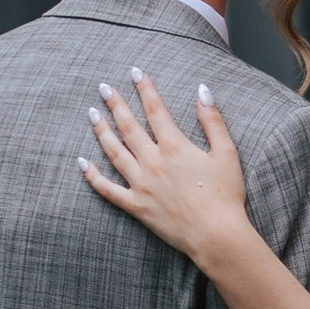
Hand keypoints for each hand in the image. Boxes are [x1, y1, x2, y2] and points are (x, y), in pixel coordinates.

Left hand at [80, 65, 252, 270]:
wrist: (216, 235)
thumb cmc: (226, 195)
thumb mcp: (227, 153)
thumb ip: (213, 120)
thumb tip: (202, 91)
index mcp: (175, 146)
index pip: (155, 109)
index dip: (144, 88)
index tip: (135, 73)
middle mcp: (153, 161)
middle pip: (129, 126)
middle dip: (115, 104)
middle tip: (103, 88)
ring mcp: (141, 184)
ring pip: (114, 152)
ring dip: (101, 131)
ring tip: (92, 114)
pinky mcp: (136, 206)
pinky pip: (108, 189)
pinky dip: (93, 176)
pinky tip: (82, 163)